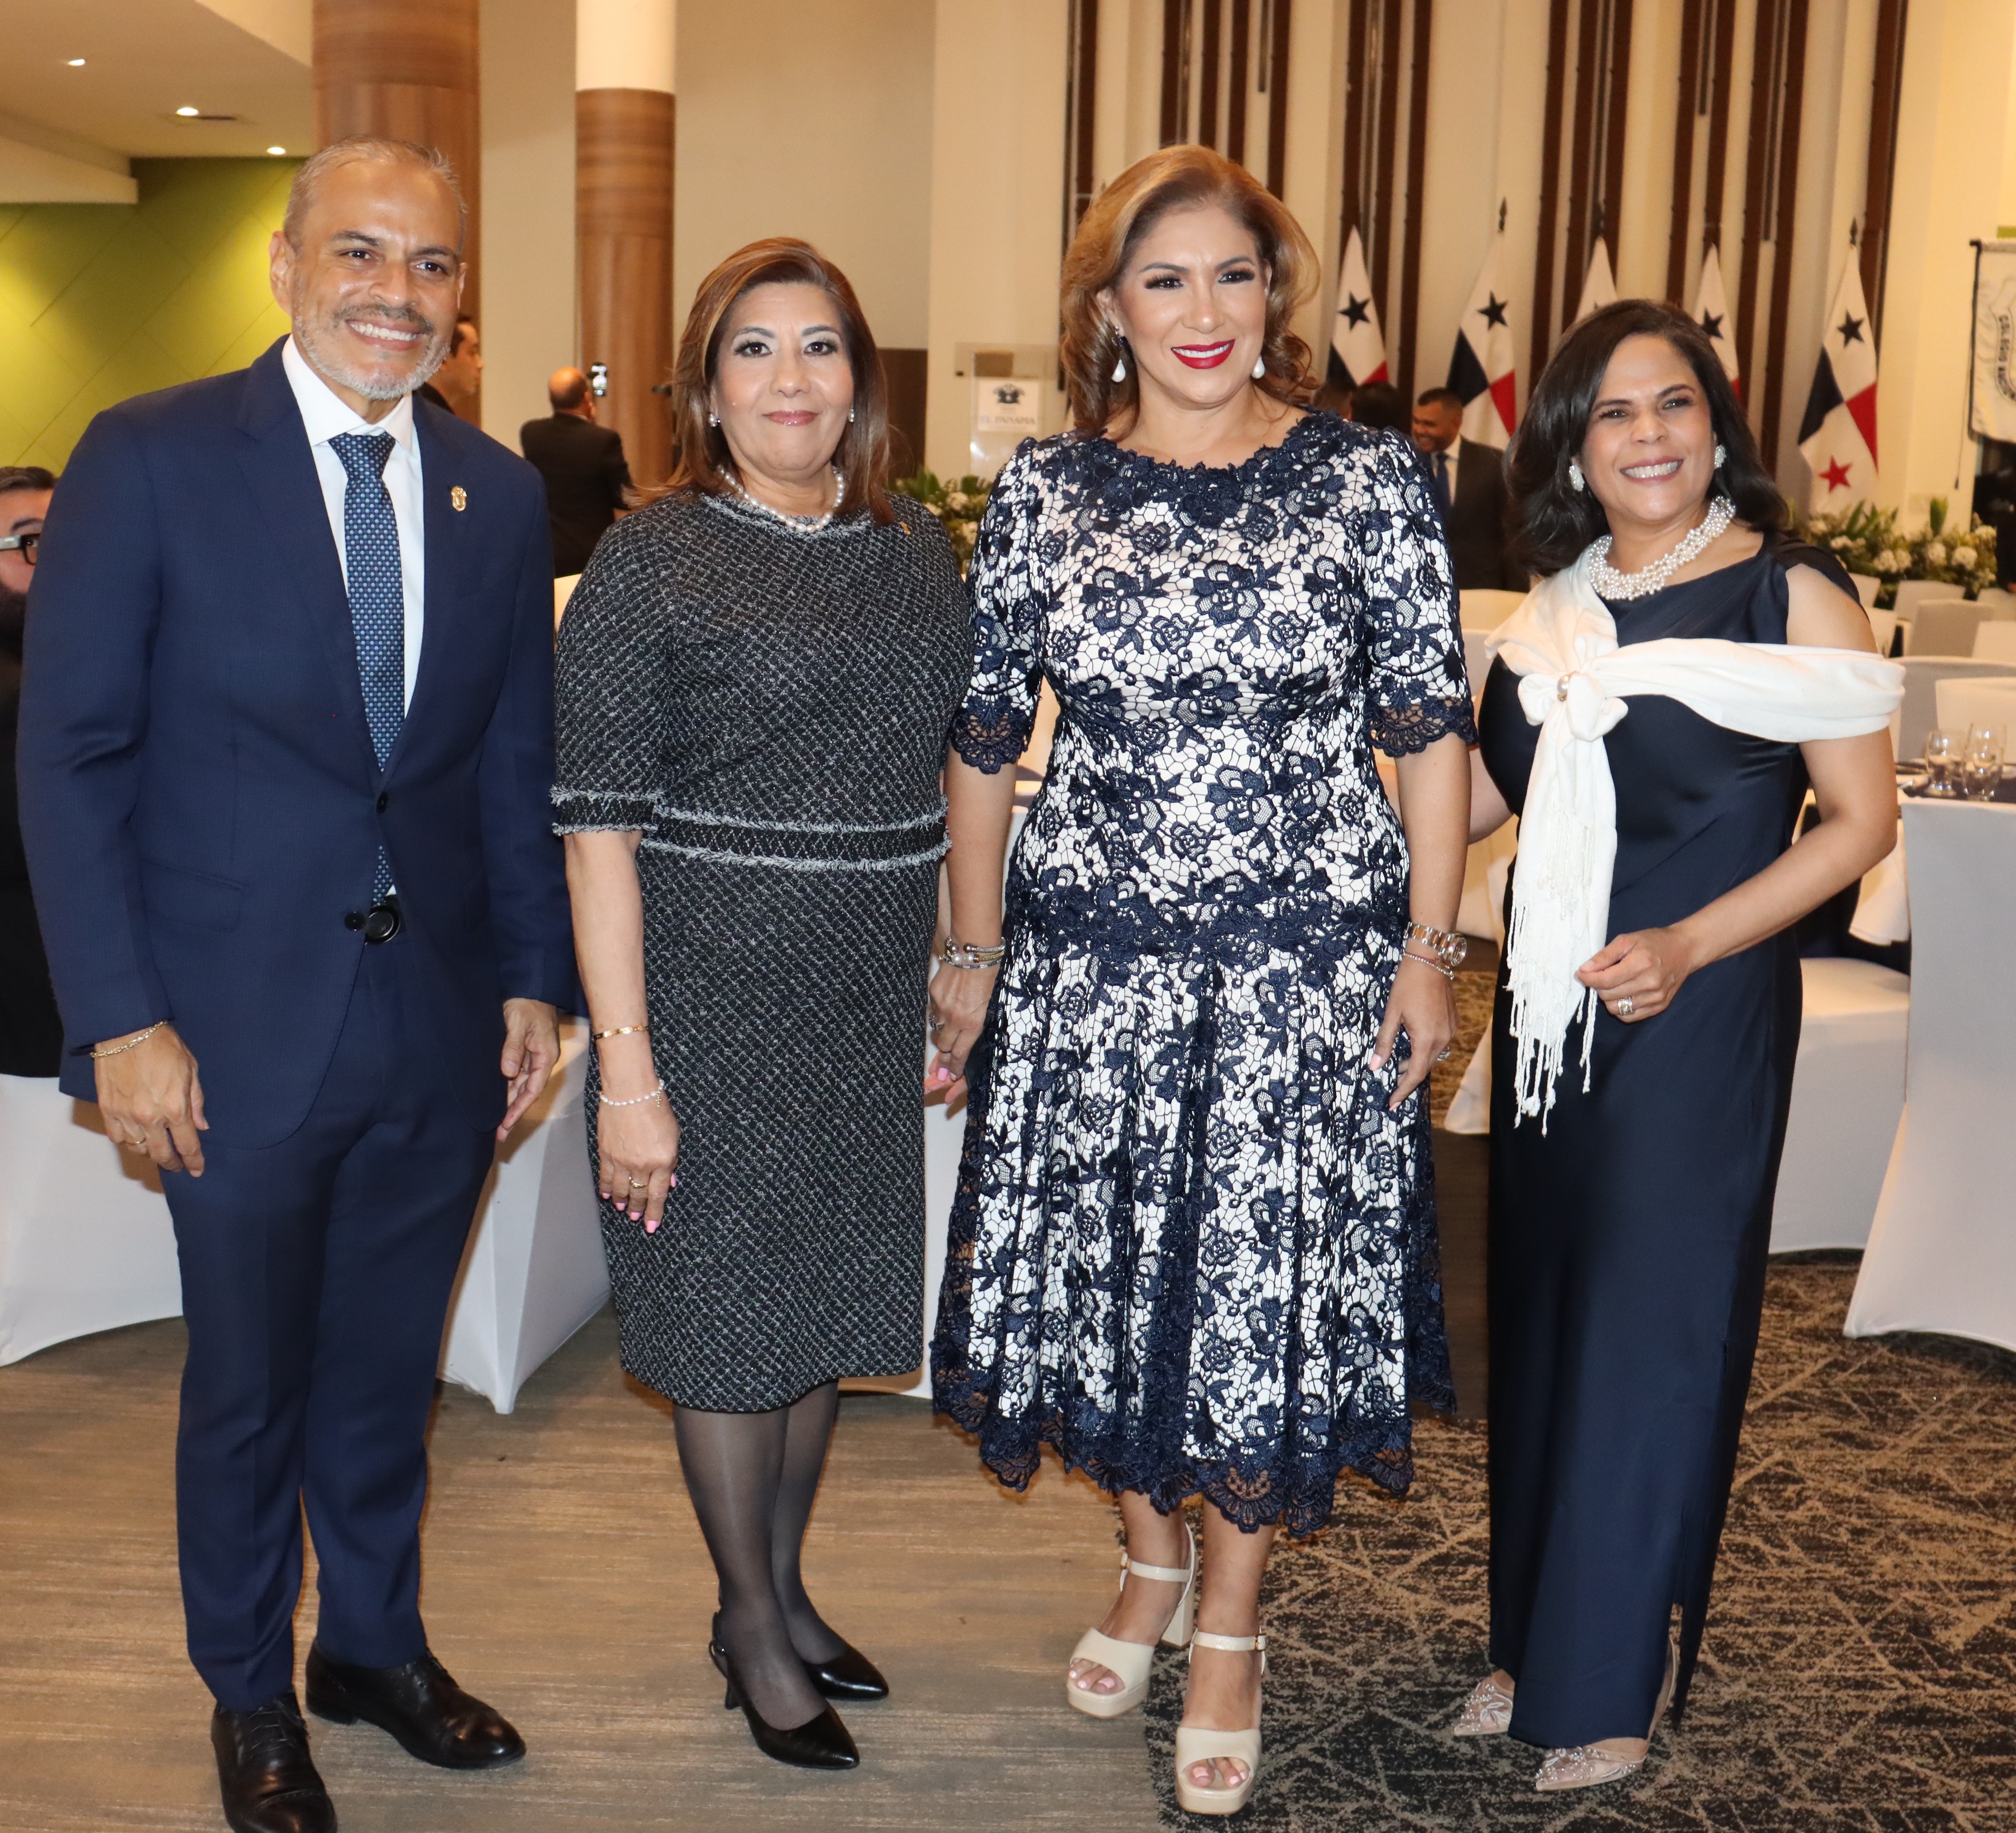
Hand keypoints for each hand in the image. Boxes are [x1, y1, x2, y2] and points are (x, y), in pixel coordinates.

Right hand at [94, 1023, 207, 1175]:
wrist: (127, 1032)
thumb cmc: (163, 1046)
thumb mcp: (191, 1070)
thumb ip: (196, 1102)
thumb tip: (201, 1126)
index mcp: (175, 1109)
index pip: (187, 1145)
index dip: (193, 1161)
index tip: (197, 1170)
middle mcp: (149, 1118)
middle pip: (161, 1154)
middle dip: (172, 1163)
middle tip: (178, 1165)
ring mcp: (125, 1116)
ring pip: (137, 1149)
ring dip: (149, 1153)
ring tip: (157, 1149)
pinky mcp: (107, 1110)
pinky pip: (117, 1137)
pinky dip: (128, 1142)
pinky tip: (136, 1138)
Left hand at [498, 998, 561, 1137]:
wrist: (531, 986)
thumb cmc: (527, 1003)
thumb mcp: (517, 1023)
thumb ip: (512, 1048)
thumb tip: (508, 1073)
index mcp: (545, 1056)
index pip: (533, 1089)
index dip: (519, 1108)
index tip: (506, 1123)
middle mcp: (541, 1060)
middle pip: (526, 1091)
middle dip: (513, 1112)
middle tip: (499, 1133)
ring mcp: (533, 1056)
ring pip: (520, 1085)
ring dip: (509, 1103)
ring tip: (496, 1123)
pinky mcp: (524, 1051)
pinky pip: (516, 1075)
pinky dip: (507, 1088)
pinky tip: (497, 1099)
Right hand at [598, 1090, 680, 1232]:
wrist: (630, 1090)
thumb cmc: (655, 1106)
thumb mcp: (674, 1134)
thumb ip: (671, 1161)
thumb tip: (670, 1182)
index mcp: (663, 1160)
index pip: (658, 1194)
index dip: (654, 1213)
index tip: (651, 1226)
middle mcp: (642, 1164)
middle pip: (639, 1195)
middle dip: (638, 1210)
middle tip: (636, 1218)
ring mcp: (622, 1160)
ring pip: (620, 1189)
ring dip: (621, 1201)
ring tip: (622, 1209)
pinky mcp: (606, 1153)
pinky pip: (605, 1176)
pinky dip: (606, 1187)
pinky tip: (606, 1194)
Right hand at [926, 958, 998, 1102]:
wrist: (974, 951)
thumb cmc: (989, 975)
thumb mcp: (990, 1004)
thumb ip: (976, 1022)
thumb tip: (967, 1035)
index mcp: (973, 1022)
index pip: (960, 1053)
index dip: (954, 1067)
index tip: (951, 1075)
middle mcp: (956, 1018)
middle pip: (943, 1046)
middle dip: (943, 1055)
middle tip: (944, 1060)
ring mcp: (942, 1007)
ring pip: (936, 1029)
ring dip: (941, 1032)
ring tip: (948, 1029)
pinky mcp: (933, 994)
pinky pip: (933, 1011)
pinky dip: (938, 1012)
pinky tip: (945, 1005)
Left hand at [1370, 954, 1457, 1110]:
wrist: (1430, 960)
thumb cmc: (1407, 985)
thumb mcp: (1391, 1014)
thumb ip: (1384, 1042)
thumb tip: (1375, 1067)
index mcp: (1426, 1039)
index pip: (1415, 1074)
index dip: (1403, 1091)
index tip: (1392, 1103)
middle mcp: (1443, 1038)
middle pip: (1425, 1067)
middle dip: (1408, 1077)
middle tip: (1392, 1085)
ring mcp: (1450, 1030)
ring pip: (1432, 1056)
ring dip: (1416, 1062)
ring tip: (1399, 1064)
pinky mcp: (1452, 1022)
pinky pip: (1438, 1043)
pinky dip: (1424, 1049)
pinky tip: (1412, 1044)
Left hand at [1577, 925, 1699, 1022]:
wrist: (1684, 950)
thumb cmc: (1654, 942)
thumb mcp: (1627, 940)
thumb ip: (1604, 956)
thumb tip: (1584, 970)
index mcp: (1641, 964)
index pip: (1605, 980)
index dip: (1588, 978)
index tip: (1581, 973)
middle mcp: (1650, 983)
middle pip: (1608, 995)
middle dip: (1598, 986)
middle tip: (1602, 975)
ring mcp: (1656, 998)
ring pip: (1616, 1008)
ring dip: (1609, 998)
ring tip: (1614, 984)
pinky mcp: (1659, 1007)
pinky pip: (1629, 1016)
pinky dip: (1621, 1008)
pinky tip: (1624, 994)